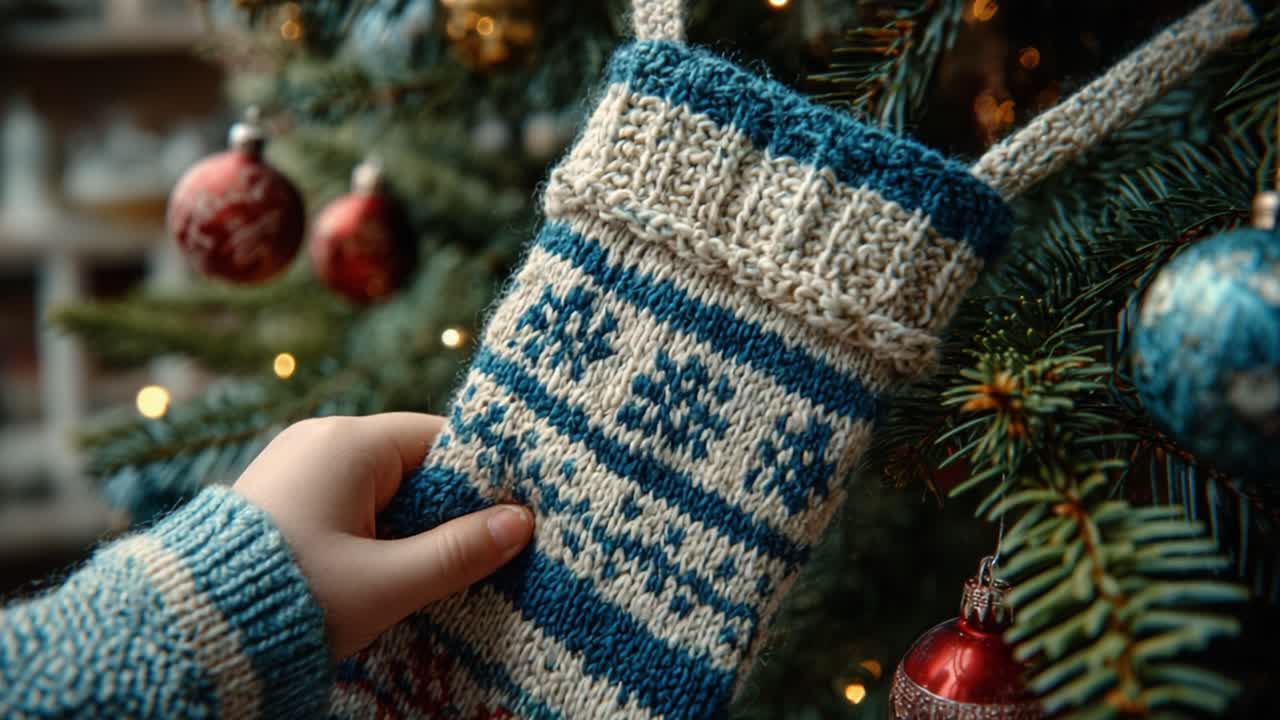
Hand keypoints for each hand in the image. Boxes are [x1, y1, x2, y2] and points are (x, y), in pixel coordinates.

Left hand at [232, 413, 533, 657]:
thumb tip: (521, 523)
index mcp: (349, 442)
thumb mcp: (387, 583)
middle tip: (473, 554)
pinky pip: (346, 498)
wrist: (191, 630)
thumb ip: (459, 552)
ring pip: (380, 484)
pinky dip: (371, 529)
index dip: (479, 479)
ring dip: (406, 523)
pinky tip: (379, 569)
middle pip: (411, 461)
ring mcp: (295, 464)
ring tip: (426, 570)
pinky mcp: (280, 494)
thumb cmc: (293, 599)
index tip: (508, 517)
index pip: (440, 439)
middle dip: (443, 507)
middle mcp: (320, 438)